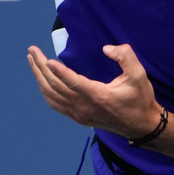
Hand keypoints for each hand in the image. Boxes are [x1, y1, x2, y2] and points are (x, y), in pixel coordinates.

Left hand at [27, 44, 162, 138]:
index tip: (46, 60)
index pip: (73, 83)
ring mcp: (79, 114)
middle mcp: (84, 107)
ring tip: (32, 61)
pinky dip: (45, 91)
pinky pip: (55, 104)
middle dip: (40, 67)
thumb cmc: (140, 99)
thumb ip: (126, 57)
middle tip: (32, 50)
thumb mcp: (139, 75)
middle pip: (55, 87)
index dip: (59, 71)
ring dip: (39, 77)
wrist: (141, 126)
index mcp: (98, 96)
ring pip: (51, 95)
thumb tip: (107, 48)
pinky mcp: (78, 117)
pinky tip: (41, 80)